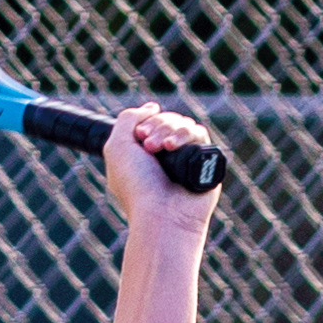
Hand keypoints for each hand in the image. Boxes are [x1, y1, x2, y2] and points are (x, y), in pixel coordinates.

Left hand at [105, 99, 221, 233]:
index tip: (141, 136)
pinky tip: (174, 148)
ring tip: (163, 148)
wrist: (161, 215)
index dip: (147, 121)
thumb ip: (128, 119)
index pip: (152, 121)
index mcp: (144, 154)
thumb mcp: (117, 147)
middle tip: (149, 147)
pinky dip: (187, 136)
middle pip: (168, 120)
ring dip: (171, 130)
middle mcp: (166, 156)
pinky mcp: (205, 163)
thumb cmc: (137, 187)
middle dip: (158, 126)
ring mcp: (186, 159)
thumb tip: (153, 107)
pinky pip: (200, 135)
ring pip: (184, 125)